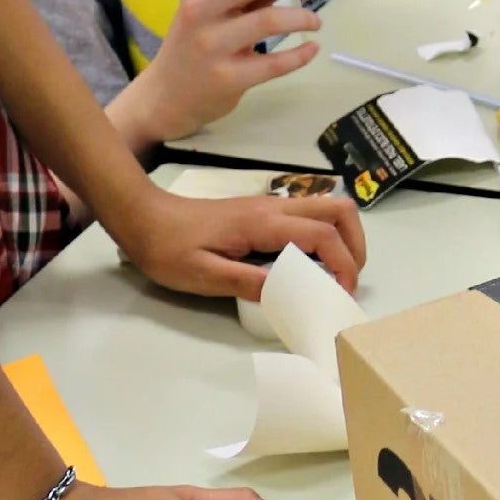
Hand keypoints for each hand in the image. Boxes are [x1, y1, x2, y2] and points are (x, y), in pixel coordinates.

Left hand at [106, 177, 366, 301]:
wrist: (144, 217)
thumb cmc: (169, 248)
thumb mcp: (202, 274)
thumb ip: (246, 282)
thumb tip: (287, 293)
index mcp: (264, 223)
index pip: (323, 235)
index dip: (343, 264)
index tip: (342, 293)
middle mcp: (275, 208)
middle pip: (338, 210)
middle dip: (355, 245)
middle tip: (349, 280)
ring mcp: (270, 206)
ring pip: (327, 208)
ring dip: (343, 238)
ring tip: (336, 273)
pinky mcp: (263, 212)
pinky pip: (309, 216)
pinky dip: (325, 236)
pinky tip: (309, 265)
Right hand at [121, 0, 323, 145]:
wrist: (166, 95)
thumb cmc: (196, 42)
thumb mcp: (211, 7)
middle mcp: (200, 11)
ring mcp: (211, 46)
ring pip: (269, 20)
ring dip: (302, 17)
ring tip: (314, 21)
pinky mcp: (227, 79)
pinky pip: (275, 63)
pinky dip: (301, 55)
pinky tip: (312, 48)